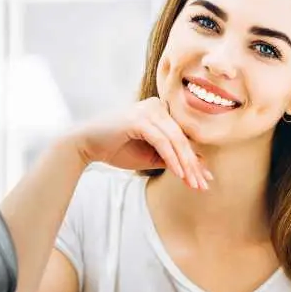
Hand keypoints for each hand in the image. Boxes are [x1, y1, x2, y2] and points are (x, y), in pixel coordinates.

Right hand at [68, 98, 211, 189]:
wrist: (85, 144)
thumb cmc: (115, 149)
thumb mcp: (149, 156)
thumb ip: (171, 158)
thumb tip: (198, 167)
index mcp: (160, 111)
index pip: (183, 136)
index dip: (195, 159)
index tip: (205, 178)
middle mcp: (157, 106)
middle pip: (182, 138)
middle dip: (194, 164)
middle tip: (203, 185)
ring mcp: (148, 110)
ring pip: (175, 140)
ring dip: (186, 164)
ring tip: (193, 183)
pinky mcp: (140, 119)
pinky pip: (162, 141)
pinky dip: (172, 158)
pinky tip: (179, 173)